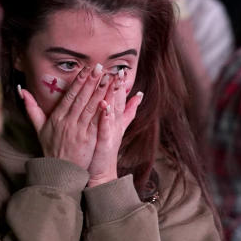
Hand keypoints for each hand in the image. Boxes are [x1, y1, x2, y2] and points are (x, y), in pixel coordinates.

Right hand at [20, 65, 113, 168]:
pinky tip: (110, 100)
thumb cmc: (51, 149)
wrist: (59, 171)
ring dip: (100, 92)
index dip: (79, 81)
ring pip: (90, 107)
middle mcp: (67, 121)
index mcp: (57, 117)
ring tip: (108, 79)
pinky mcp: (87, 139)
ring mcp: (78, 130)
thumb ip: (31, 108)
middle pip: (81, 98)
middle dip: (91, 82)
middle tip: (100, 68)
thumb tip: (22, 90)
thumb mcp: (39, 128)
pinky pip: (96, 122)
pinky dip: (103, 110)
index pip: (70, 95)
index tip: (86, 69)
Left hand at [87, 70, 142, 186]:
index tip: (121, 69)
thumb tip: (139, 95)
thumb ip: (128, 110)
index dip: (120, 84)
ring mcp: (111, 132)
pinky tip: (104, 107)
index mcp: (115, 119)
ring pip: (113, 111)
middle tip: (120, 71)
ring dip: (114, 96)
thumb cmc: (105, 148)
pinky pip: (105, 127)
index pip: (118, 98)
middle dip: (119, 86)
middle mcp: (115, 124)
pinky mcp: (105, 142)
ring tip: (114, 82)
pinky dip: (105, 117)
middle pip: (118, 101)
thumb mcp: (117, 126)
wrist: (101, 171)